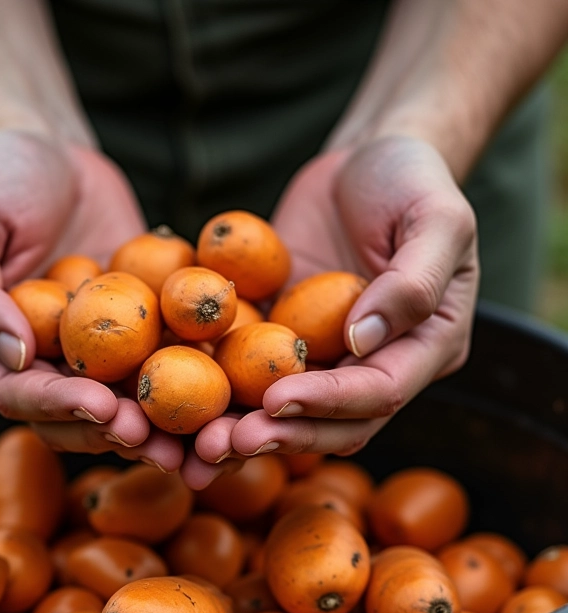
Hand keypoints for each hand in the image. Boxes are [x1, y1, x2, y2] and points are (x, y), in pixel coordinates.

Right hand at [0, 128, 183, 469]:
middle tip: (155, 439)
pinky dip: (194, 383)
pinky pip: (167, 361)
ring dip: (161, 427)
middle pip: (78, 417)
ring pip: (127, 402)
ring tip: (198, 440)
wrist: (53, 153)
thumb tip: (14, 355)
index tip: (100, 408)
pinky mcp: (140, 332)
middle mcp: (47, 362)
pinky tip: (227, 397)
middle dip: (115, 432)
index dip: (60, 408)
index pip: (22, 395)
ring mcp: (98, 351)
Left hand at [182, 135, 478, 486]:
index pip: (379, 392)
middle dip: (279, 436)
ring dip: (242, 432)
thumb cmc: (412, 179)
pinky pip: (250, 372)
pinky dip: (221, 393)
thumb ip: (413, 281)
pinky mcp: (282, 339)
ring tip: (195, 446)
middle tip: (225, 444)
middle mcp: (375, 365)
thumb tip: (363, 340)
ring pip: (286, 411)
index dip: (330, 402)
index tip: (277, 401)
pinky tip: (179, 405)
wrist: (364, 162)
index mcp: (424, 348)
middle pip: (330, 421)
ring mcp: (326, 356)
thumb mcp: (436, 217)